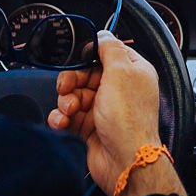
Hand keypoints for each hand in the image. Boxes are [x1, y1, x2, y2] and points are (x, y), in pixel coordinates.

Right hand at [48, 31, 185, 195]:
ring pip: (74, 95)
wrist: (124, 161)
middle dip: (72, 81)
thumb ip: (110, 49)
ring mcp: (105, 109)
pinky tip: (63, 122)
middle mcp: (120, 89)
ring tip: (70, 111)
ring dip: (66, 101)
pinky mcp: (91, 127)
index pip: (108, 53)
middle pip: (85, 74)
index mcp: (133, 72)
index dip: (90, 55)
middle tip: (68, 88)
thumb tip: (103, 33)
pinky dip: (62, 118)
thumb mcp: (121, 73)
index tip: (78, 60)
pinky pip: (69, 116)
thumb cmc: (129, 121)